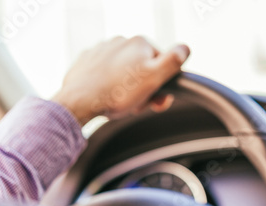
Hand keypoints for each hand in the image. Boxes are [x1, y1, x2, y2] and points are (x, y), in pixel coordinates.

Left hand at [52, 36, 189, 124]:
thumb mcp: (154, 78)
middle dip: (144, 88)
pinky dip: (108, 84)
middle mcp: (120, 41)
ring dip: (127, 87)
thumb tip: (185, 49)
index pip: (162, 64)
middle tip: (137, 104)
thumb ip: (173, 62)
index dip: (161, 84)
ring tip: (120, 102)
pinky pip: (105, 73)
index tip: (155, 99)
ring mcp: (102, 50)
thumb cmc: (117, 93)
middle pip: (143, 68)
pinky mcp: (87, 61)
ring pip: (124, 71)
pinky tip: (107, 95)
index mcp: (140, 43)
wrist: (79, 102)